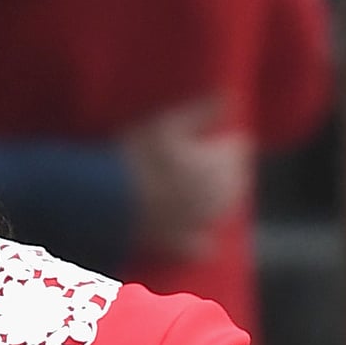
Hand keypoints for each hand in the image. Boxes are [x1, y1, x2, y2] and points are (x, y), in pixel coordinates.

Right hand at [120, 97, 252, 261]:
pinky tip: (193, 228)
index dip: (223, 140)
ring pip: (222, 210)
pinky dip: (202, 236)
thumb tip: (231, 98)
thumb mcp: (167, 123)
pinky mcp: (181, 246)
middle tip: (199, 158)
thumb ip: (202, 111)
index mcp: (218, 166)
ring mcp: (201, 224)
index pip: (240, 149)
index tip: (207, 136)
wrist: (105, 205)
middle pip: (235, 180)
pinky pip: (203, 244)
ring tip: (194, 186)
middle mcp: (218, 197)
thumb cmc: (135, 158)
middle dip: (224, 169)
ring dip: (215, 197)